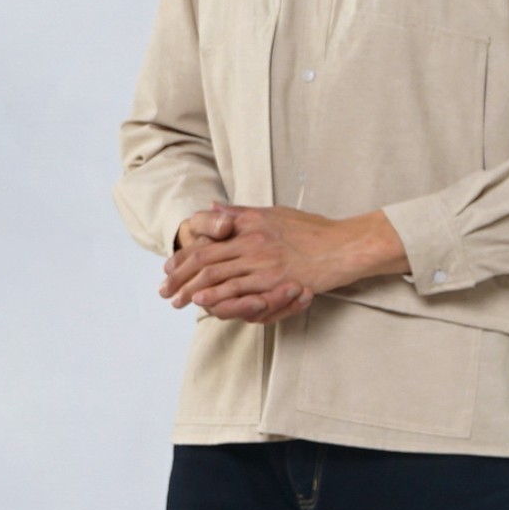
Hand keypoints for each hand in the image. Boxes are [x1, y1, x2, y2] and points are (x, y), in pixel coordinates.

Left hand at [161, 204, 407, 320]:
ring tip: (177, 301)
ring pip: (218, 276)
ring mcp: (264, 261)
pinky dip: (219, 297)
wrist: (344, 245)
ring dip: (194, 290)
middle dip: (181, 277)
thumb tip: (213, 207)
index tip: (169, 268)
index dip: (185, 256)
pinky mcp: (276, 280)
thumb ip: (241, 213)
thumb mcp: (274, 213)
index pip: (208, 240)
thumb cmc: (313, 229)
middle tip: (164, 290)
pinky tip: (205, 303)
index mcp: (250, 224)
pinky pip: (241, 290)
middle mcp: (253, 241)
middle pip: (207, 259)